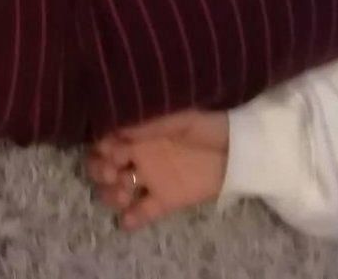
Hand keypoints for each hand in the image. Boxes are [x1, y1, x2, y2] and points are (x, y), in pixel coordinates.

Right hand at [84, 109, 228, 230]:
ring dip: (112, 194)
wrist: (236, 147)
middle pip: (103, 168)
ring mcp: (151, 180)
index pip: (105, 142)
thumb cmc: (205, 124)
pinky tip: (127, 220)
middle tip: (114, 173)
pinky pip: (143, 212)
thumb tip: (117, 129)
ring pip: (117, 191)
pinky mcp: (166, 200)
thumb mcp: (178, 116)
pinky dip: (132, 219)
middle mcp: (137, 157)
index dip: (101, 148)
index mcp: (137, 134)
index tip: (110, 150)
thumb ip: (148, 125)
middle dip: (101, 171)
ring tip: (123, 195)